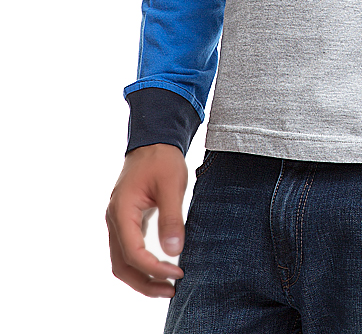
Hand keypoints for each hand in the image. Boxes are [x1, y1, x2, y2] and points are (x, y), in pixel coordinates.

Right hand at [106, 143, 187, 296]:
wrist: (154, 140)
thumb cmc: (162, 159)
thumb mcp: (171, 185)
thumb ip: (171, 217)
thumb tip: (174, 251)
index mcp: (121, 211)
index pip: (132, 252)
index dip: (153, 268)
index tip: (177, 273)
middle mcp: (115, 220)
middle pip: (122, 265)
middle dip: (145, 282)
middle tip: (172, 289)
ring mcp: (119, 221)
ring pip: (123, 261)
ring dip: (142, 277)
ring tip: (168, 286)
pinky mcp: (127, 221)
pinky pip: (129, 250)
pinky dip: (142, 265)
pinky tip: (161, 268)